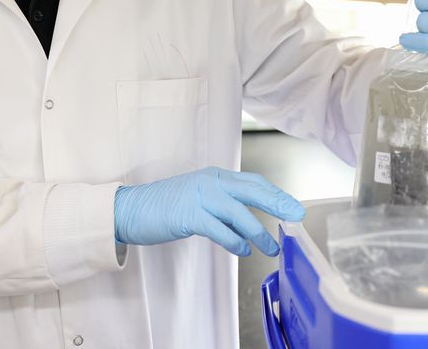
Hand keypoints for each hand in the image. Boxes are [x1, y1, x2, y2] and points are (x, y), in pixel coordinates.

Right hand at [113, 167, 305, 256]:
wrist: (130, 209)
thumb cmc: (164, 206)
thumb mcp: (198, 197)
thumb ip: (221, 203)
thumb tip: (248, 220)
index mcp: (215, 176)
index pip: (253, 181)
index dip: (275, 193)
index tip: (292, 206)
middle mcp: (211, 182)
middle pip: (253, 190)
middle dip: (278, 204)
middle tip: (296, 217)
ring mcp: (200, 197)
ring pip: (240, 212)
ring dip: (259, 233)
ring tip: (272, 248)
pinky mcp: (190, 215)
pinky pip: (220, 229)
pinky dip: (235, 241)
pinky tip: (244, 250)